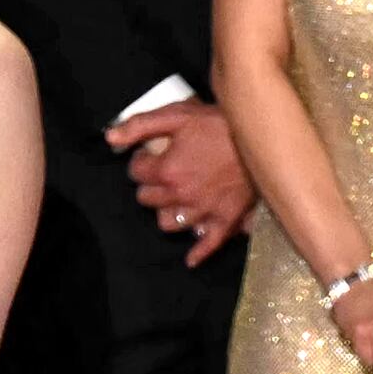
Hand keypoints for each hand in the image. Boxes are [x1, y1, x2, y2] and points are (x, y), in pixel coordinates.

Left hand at [108, 100, 251, 263]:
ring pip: (170, 223)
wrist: (262, 136)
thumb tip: (110, 137)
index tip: (149, 154)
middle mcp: (180, 195)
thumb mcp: (178, 115)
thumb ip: (140, 125)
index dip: (140, 161)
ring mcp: (203, 210)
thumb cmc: (220, 123)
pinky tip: (191, 259)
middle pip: (148, 199)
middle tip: (163, 174)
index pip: (136, 173)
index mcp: (167, 171)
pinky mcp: (225, 219)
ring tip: (174, 201)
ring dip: (168, 212)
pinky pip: (208, 243)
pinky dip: (198, 253)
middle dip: (151, 185)